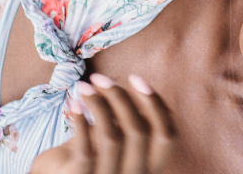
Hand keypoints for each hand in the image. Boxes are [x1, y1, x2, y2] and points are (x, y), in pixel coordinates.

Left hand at [32, 74, 176, 173]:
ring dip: (98, 104)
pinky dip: (80, 122)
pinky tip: (73, 104)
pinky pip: (86, 149)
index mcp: (150, 166)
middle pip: (140, 130)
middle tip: (99, 78)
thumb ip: (131, 122)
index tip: (135, 78)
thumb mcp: (118, 140)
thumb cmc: (90, 157)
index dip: (156, 104)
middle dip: (120, 96)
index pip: (168, 135)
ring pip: (113, 136)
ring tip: (84, 87)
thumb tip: (141, 87)